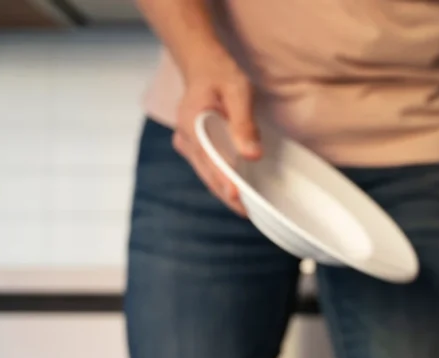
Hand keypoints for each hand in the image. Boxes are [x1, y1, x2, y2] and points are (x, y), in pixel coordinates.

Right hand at [172, 53, 260, 215]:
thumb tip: (252, 154)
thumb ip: (243, 123)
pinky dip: (223, 181)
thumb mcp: (237, 92)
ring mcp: (189, 145)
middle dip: (227, 195)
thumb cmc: (221, 74)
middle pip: (207, 174)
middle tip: (249, 213)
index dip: (223, 181)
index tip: (236, 197)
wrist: (203, 64)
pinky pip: (209, 169)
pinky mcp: (196, 147)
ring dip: (225, 192)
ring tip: (247, 210)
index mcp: (191, 125)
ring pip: (207, 175)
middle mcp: (186, 139)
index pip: (209, 160)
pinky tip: (239, 193)